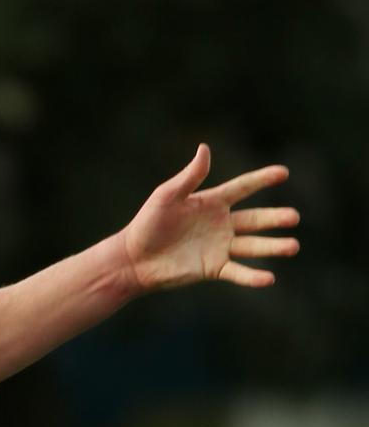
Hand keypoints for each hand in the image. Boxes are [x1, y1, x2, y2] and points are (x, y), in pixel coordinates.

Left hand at [122, 144, 299, 290]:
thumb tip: (205, 148)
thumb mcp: (167, 196)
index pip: (242, 188)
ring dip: (273, 246)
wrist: (134, 258)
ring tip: (293, 245)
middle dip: (274, 218)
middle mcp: (221, 224)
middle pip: (255, 219)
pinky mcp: (214, 268)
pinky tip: (269, 278)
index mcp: (211, 202)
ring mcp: (219, 247)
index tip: (284, 172)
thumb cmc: (148, 223)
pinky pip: (238, 271)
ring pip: (253, 246)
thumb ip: (189, 176)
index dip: (262, 179)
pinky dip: (253, 276)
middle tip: (294, 217)